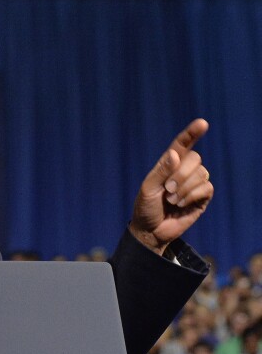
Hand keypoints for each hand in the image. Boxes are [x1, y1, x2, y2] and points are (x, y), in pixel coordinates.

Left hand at [129, 118, 212, 254]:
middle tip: (167, 189)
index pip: (182, 145)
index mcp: (168, 165)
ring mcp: (194, 184)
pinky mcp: (202, 198)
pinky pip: (206, 188)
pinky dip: (192, 196)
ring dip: (184, 188)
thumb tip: (175, 154)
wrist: (151, 230)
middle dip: (181, 174)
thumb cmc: (146, 207)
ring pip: (202, 173)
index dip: (191, 134)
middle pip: (195, 159)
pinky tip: (180, 205)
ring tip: (171, 200)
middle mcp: (183, 171)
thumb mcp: (148, 188)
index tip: (202, 123)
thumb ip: (161, 171)